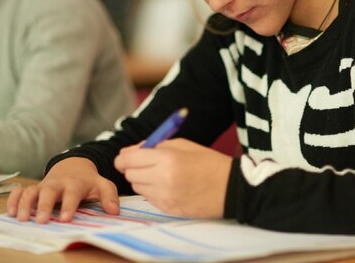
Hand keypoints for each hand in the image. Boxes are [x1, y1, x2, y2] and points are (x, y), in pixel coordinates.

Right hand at [6, 157, 118, 223]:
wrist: (74, 166)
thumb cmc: (88, 181)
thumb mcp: (103, 185)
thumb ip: (110, 196)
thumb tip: (114, 211)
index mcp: (74, 184)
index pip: (72, 194)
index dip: (69, 206)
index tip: (66, 218)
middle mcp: (57, 184)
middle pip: (48, 192)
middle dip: (44, 205)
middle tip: (41, 220)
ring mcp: (43, 185)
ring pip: (31, 191)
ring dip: (24, 204)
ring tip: (21, 218)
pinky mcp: (33, 188)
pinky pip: (20, 191)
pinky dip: (13, 199)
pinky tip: (11, 212)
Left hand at [114, 138, 231, 217]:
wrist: (230, 188)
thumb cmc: (208, 162)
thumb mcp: (183, 145)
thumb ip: (154, 146)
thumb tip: (129, 152)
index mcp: (168, 159)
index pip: (129, 160)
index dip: (123, 158)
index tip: (126, 157)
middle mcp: (163, 179)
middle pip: (130, 174)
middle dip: (134, 168)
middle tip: (147, 164)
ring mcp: (165, 197)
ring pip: (138, 187)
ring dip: (143, 180)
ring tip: (161, 174)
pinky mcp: (168, 209)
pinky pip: (149, 198)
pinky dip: (153, 191)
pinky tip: (169, 186)